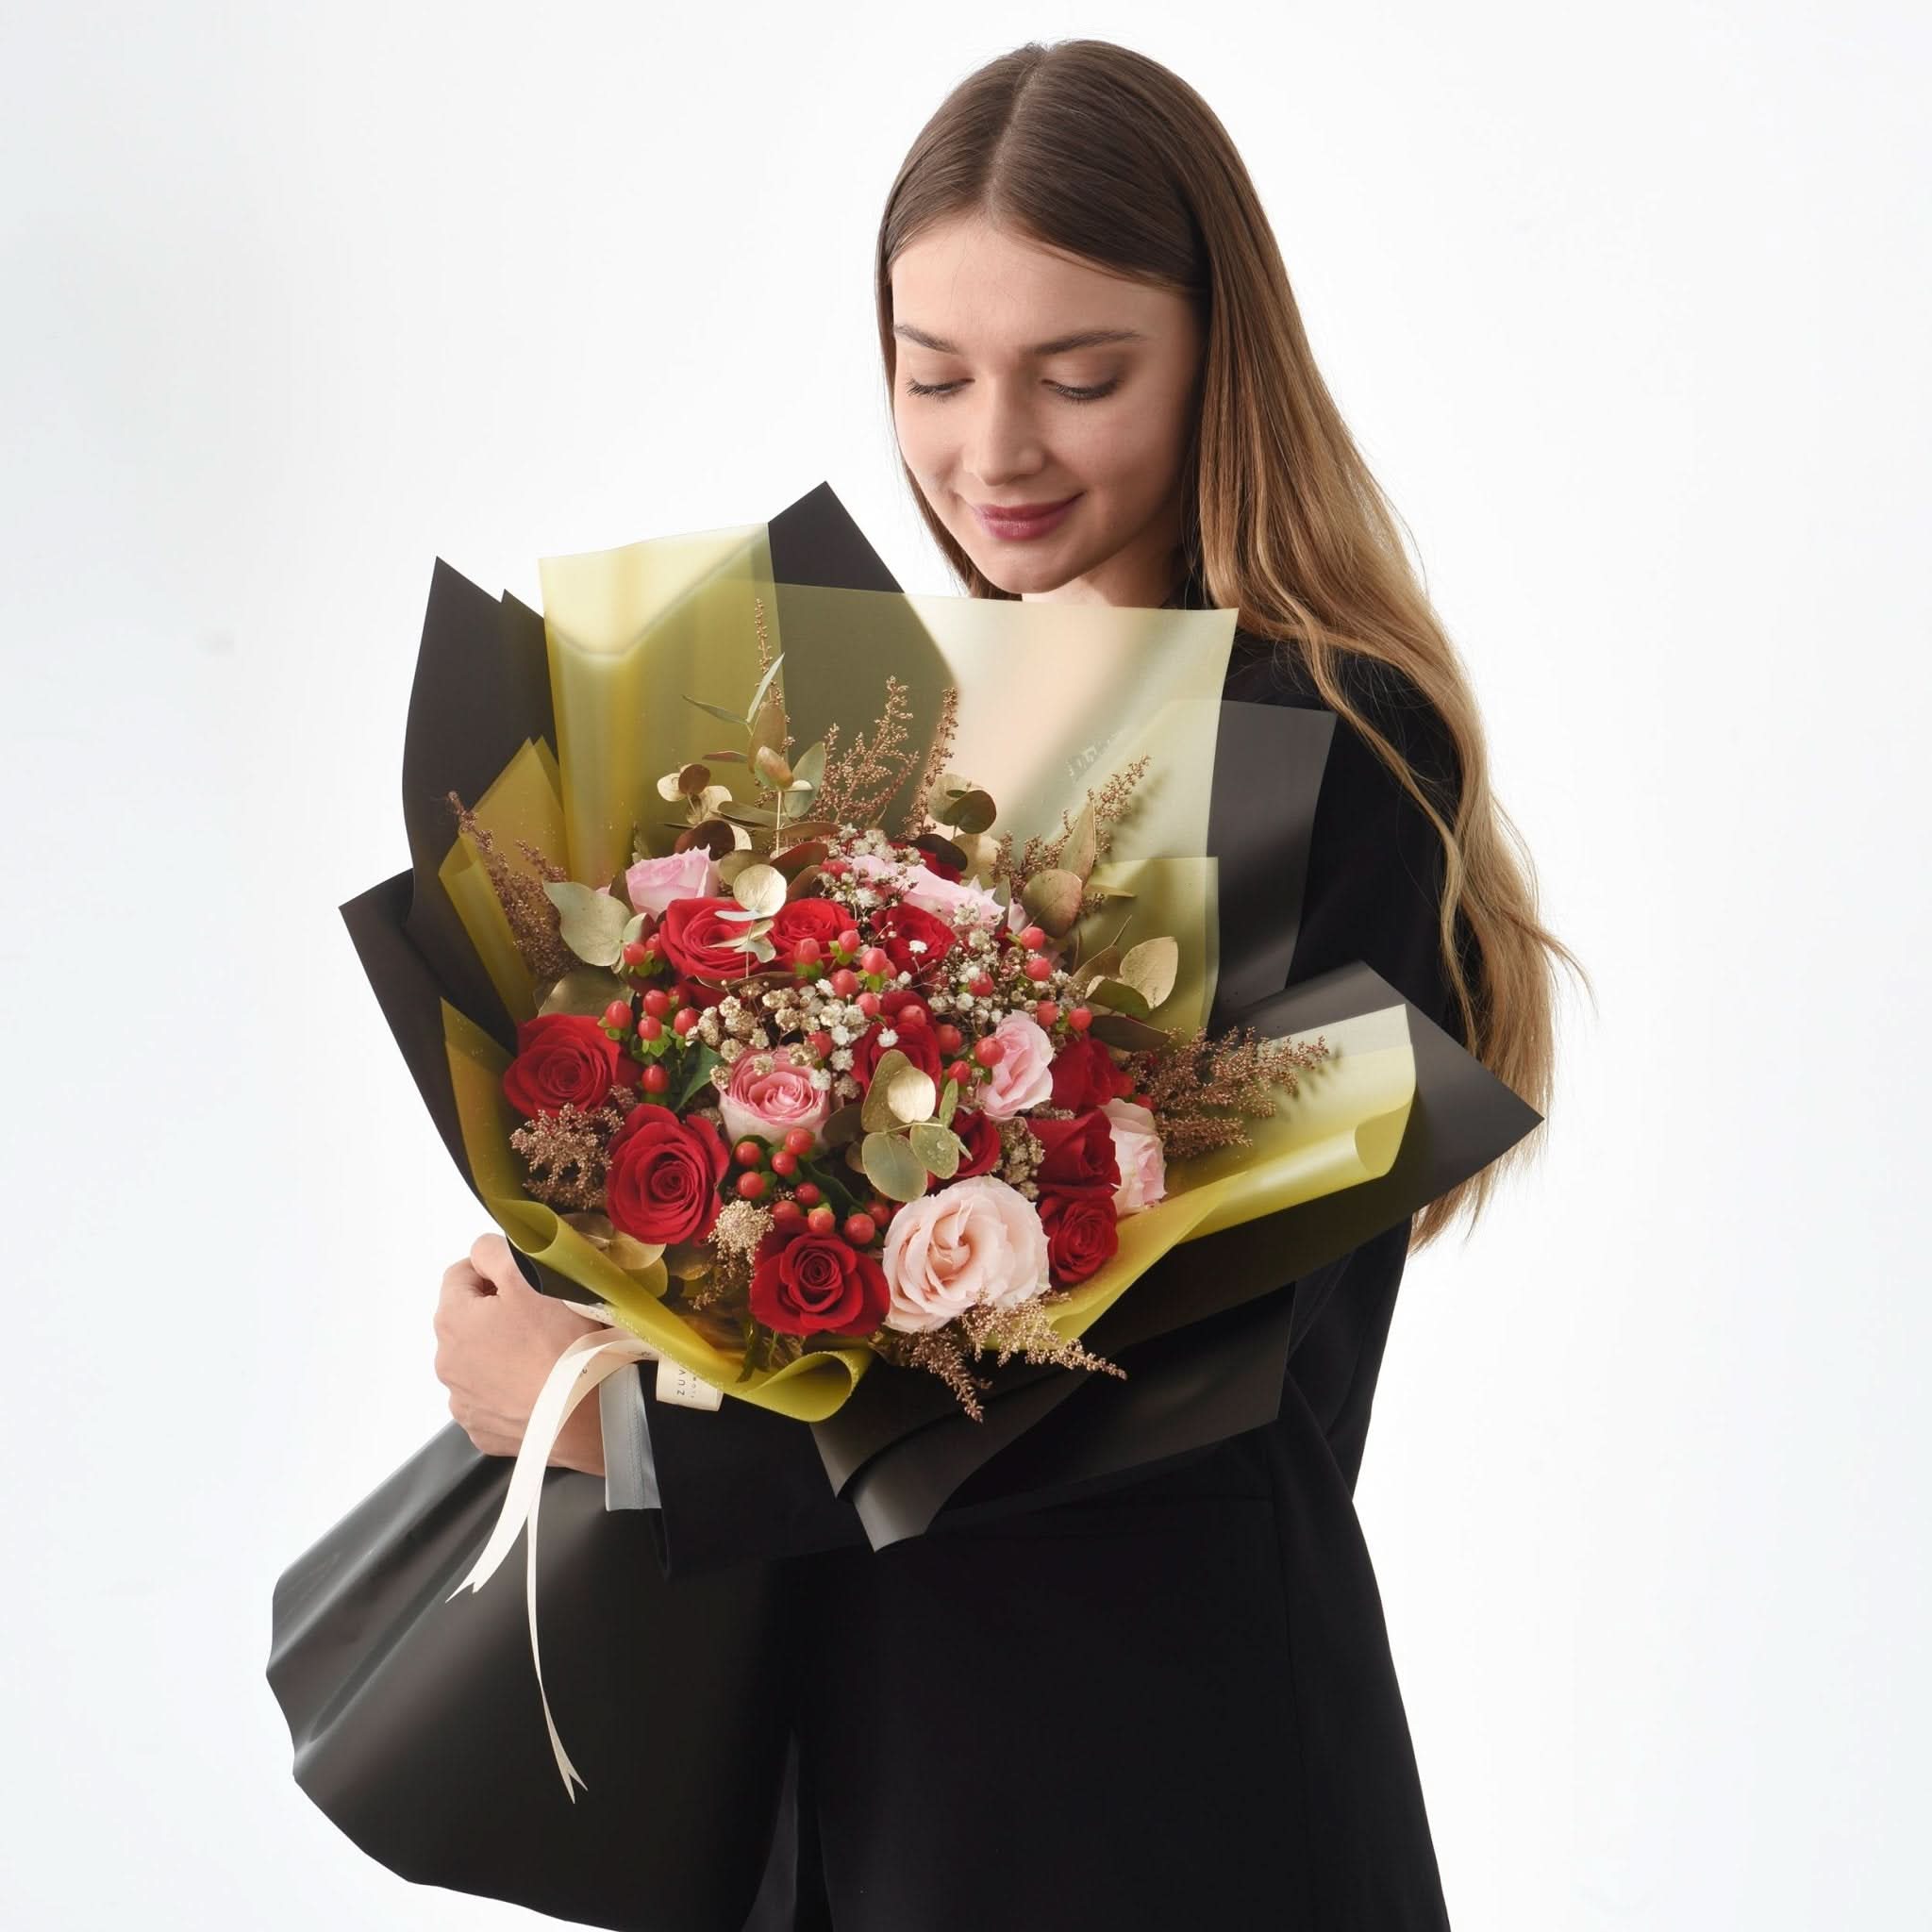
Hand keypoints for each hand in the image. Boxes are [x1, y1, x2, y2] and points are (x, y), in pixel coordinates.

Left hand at [433, 1232, 609, 1476]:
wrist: (588, 1415)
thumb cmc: (560, 1340)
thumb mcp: (531, 1275)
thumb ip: (495, 1250)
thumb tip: (483, 1253)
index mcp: (451, 1320)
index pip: (460, 1275)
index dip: (494, 1271)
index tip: (528, 1282)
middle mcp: (445, 1363)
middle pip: (469, 1321)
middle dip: (497, 1314)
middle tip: (542, 1318)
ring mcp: (463, 1403)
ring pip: (479, 1362)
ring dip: (501, 1354)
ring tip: (544, 1357)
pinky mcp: (483, 1432)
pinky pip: (492, 1400)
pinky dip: (509, 1392)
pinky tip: (539, 1389)